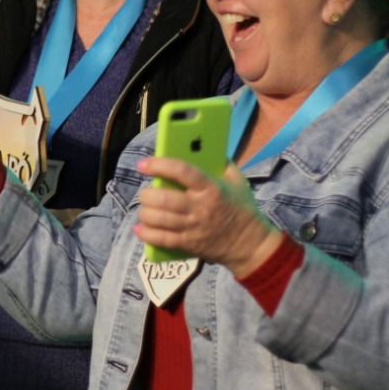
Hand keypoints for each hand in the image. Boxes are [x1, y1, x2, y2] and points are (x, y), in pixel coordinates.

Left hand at [135, 157, 282, 276]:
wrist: (250, 242)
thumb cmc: (240, 207)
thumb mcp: (237, 180)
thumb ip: (220, 163)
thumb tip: (199, 146)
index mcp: (211, 188)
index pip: (182, 172)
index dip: (160, 165)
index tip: (143, 164)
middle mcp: (200, 207)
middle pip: (164, 199)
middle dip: (147, 195)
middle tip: (145, 192)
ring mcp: (193, 227)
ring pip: (159, 219)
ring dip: (145, 213)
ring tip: (145, 208)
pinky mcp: (189, 244)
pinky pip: (162, 239)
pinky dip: (146, 234)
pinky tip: (139, 229)